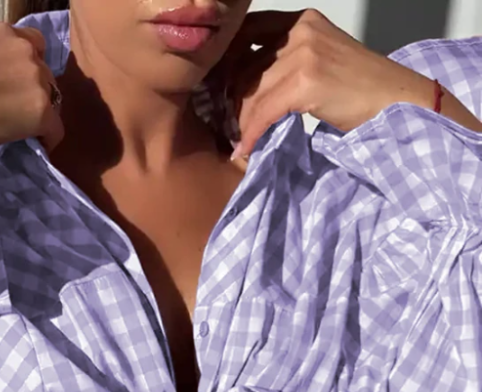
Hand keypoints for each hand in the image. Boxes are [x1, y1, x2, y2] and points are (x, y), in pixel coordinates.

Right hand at [0, 20, 64, 157]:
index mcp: (4, 32)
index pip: (33, 45)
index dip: (28, 68)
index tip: (18, 85)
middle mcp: (25, 50)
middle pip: (45, 74)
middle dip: (34, 92)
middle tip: (16, 112)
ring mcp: (36, 79)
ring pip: (53, 101)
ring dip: (40, 114)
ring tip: (22, 130)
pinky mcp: (42, 110)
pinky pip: (56, 129)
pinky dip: (48, 139)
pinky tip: (35, 145)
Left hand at [220, 7, 436, 159]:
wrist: (397, 102)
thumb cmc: (361, 91)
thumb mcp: (321, 61)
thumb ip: (287, 62)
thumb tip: (246, 86)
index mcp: (302, 21)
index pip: (247, 32)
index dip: (226, 63)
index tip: (218, 91)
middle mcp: (300, 30)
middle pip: (244, 66)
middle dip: (230, 100)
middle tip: (225, 125)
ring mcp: (304, 54)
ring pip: (251, 92)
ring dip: (241, 123)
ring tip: (238, 141)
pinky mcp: (306, 82)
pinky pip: (263, 112)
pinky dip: (251, 133)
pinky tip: (246, 148)